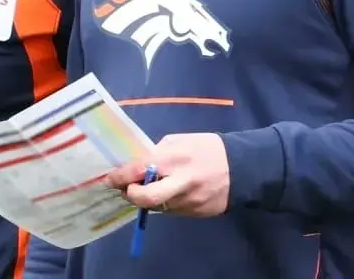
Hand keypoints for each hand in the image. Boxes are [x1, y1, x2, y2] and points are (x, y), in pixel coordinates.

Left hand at [107, 133, 229, 216]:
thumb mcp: (183, 141)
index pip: (139, 169)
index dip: (120, 175)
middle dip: (129, 194)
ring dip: (146, 198)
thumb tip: (139, 162)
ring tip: (148, 187)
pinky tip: (169, 192)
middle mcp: (180, 182)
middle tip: (125, 188)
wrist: (243, 169)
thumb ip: (159, 152)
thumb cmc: (209, 149)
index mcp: (175, 158)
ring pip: (156, 206)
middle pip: (145, 197)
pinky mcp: (195, 213)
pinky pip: (171, 210)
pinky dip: (164, 202)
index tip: (110, 177)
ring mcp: (188, 201)